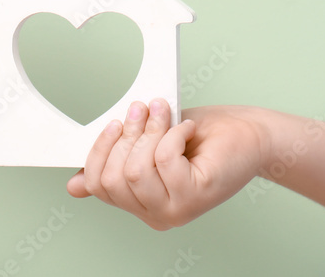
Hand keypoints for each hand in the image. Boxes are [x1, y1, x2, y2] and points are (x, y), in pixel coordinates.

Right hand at [67, 101, 270, 229]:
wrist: (249, 135)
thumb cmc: (205, 137)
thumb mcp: (148, 145)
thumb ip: (115, 163)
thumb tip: (75, 184)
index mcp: (141, 204)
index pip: (97, 185)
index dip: (100, 150)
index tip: (116, 123)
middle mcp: (156, 214)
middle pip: (113, 178)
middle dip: (127, 135)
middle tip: (145, 110)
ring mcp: (175, 210)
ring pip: (136, 170)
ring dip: (149, 132)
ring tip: (165, 115)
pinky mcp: (195, 197)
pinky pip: (164, 161)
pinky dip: (173, 135)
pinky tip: (186, 129)